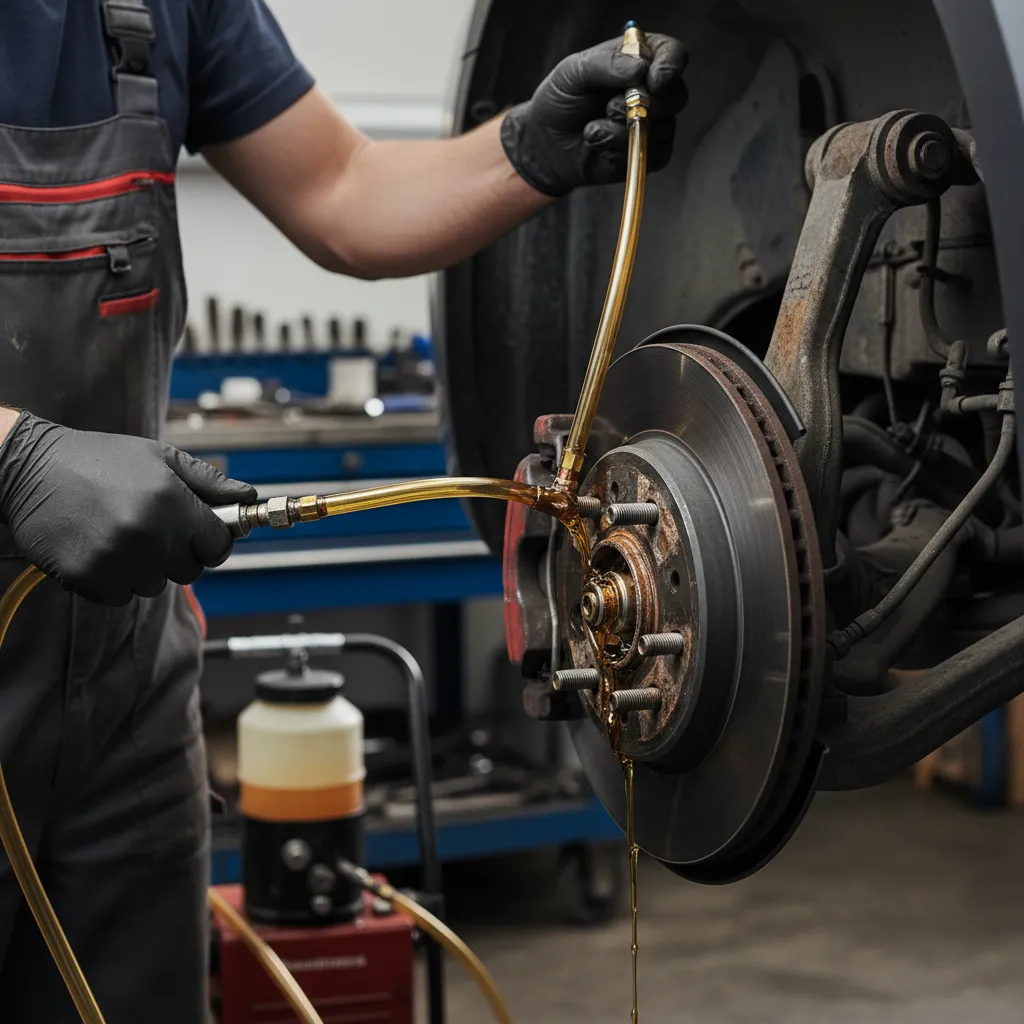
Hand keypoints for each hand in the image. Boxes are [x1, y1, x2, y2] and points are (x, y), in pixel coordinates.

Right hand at [0, 412, 256, 605]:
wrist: (29, 469)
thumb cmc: (100, 460)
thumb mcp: (160, 457)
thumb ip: (209, 481)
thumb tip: (248, 497)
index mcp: (172, 502)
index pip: (219, 545)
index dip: (213, 541)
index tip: (203, 536)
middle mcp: (148, 534)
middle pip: (190, 571)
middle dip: (178, 554)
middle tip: (154, 530)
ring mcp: (117, 559)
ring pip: (155, 586)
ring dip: (145, 568)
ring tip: (121, 534)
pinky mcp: (88, 578)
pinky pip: (121, 596)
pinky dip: (115, 580)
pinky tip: (100, 549)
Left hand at [500, 32, 688, 197]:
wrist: (547, 144)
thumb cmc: (561, 100)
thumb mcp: (573, 72)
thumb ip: (606, 65)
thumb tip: (641, 68)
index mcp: (641, 59)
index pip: (673, 54)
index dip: (670, 66)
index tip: (652, 80)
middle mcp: (654, 90)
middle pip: (677, 96)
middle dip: (644, 106)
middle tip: (610, 108)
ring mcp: (655, 124)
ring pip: (662, 129)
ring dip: (623, 132)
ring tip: (592, 129)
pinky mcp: (648, 154)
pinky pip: (652, 156)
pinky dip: (622, 151)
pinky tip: (599, 145)